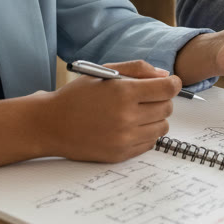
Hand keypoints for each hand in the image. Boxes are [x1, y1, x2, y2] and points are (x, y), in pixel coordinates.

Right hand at [41, 61, 179, 162]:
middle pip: (167, 108)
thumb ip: (137, 69)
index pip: (167, 89)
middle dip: (162, 100)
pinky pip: (150, 144)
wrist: (51, 124)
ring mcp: (124, 138)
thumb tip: (165, 75)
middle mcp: (126, 117)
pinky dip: (146, 134)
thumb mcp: (105, 72)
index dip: (172, 83)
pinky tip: (131, 126)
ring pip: (162, 127)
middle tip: (148, 97)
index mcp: (123, 92)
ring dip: (156, 118)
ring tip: (139, 113)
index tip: (170, 83)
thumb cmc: (77, 96)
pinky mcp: (121, 154)